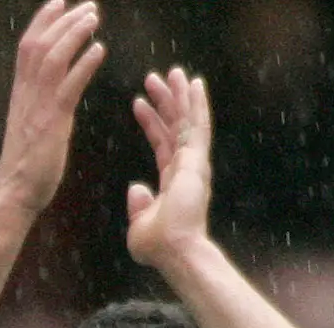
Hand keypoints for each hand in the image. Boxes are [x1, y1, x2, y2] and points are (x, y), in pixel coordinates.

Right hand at [0, 1, 104, 216]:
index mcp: (20, 94)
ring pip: (52, 59)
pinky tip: (99, 50)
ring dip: (74, 34)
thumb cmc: (25, 166)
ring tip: (93, 18)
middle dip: (63, 21)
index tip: (58, 3)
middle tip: (88, 6)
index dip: (43, 22)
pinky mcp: (52, 122)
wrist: (14, 194)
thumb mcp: (29, 125)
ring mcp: (38, 108)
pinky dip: (83, 65)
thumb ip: (38, 102)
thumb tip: (51, 89)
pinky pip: (68, 87)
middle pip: (39, 46)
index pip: (27, 47)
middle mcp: (26, 95)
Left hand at [127, 66, 215, 266]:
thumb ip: (139, 205)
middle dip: (166, 100)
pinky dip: (196, 103)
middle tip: (155, 76)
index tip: (138, 102)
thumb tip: (135, 188)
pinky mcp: (198, 159)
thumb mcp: (139, 225)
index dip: (150, 121)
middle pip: (175, 125)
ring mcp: (194, 162)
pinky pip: (197, 124)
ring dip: (180, 94)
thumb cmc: (158, 246)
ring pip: (187, 119)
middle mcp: (187, 167)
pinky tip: (194, 83)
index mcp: (173, 180)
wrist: (175, 250)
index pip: (161, 142)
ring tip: (172, 71)